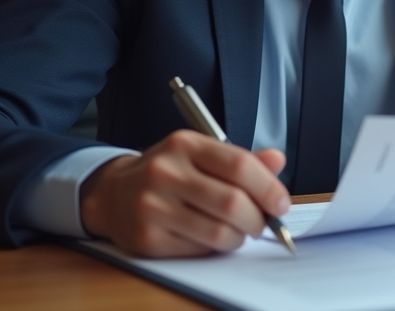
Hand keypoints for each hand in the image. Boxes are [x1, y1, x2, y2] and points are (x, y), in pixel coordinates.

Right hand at [79, 129, 290, 256]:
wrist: (113, 193)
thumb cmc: (167, 172)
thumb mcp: (200, 153)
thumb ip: (240, 159)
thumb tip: (277, 160)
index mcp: (185, 144)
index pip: (239, 166)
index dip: (268, 188)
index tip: (281, 204)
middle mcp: (166, 172)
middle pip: (231, 202)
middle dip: (257, 219)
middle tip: (262, 223)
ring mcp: (153, 206)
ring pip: (218, 232)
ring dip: (239, 237)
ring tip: (238, 231)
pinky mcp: (147, 238)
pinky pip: (198, 250)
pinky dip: (215, 248)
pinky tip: (211, 237)